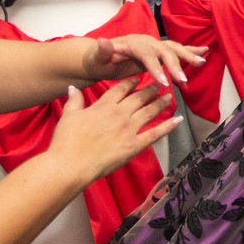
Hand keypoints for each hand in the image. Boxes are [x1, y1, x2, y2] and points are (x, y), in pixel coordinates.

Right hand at [48, 79, 180, 185]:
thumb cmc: (66, 141)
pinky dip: (168, 126)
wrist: (71, 164)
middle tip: (160, 84)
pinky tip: (178, 120)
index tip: (138, 78)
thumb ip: (74, 101)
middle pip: (139, 97)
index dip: (131, 82)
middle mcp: (120, 114)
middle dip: (151, 89)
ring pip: (150, 111)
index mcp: (104, 106)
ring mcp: (129, 129)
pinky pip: (155, 133)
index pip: (121, 89)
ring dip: (161, 103)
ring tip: (170, 96)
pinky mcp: (135, 145)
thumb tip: (73, 87)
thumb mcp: (68, 117)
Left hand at [81, 35, 207, 87]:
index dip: (156, 67)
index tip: (164, 81)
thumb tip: (104, 42)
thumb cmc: (98, 60)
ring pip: (174, 49)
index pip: (147, 54)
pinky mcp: (158, 51)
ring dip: (188, 56)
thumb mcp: (97, 58)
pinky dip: (190, 50)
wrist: (101, 57)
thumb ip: (102, 51)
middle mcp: (147, 42)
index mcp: (133, 44)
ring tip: (200, 64)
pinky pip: (176, 50)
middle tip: (183, 80)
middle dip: (176, 64)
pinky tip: (203, 52)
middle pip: (165, 50)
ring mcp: (154, 45)